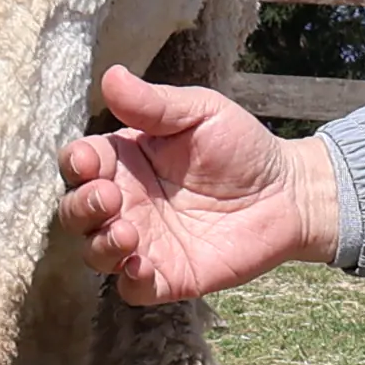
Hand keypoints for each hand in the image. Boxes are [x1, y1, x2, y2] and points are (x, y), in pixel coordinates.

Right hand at [62, 70, 338, 300]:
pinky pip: (133, 288)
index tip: (89, 160)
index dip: (76, 163)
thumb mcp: (200, 113)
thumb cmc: (240, 146)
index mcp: (124, 160)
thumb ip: (154, 104)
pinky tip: (142, 266)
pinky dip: (129, 281)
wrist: (288, 192)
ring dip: (100, 245)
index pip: (80, 163)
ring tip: (127, 233)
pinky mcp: (168, 276)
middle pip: (76, 212)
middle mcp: (126, 203)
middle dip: (80, 207)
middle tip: (109, 197)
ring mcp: (144, 242)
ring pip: (96, 252)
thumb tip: (111, 76)